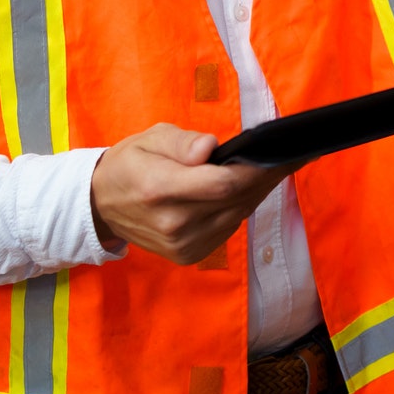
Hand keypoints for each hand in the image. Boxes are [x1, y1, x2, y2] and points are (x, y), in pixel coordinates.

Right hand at [88, 123, 295, 265]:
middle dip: (266, 177)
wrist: (102, 204)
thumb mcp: (150, 138)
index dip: (255, 169)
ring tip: (273, 170)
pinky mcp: (189, 255)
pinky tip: (246, 191)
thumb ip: (182, 141)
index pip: (222, 183)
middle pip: (236, 200)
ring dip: (257, 193)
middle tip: (291, 157)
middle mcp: (174, 223)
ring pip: (237, 215)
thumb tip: (210, 148)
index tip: (279, 153)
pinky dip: (240, 208)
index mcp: (161, 189)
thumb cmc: (131, 163)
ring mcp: (182, 244)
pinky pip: (228, 229)